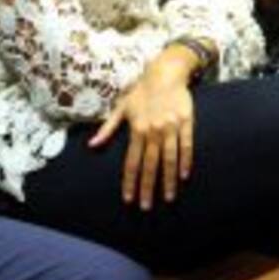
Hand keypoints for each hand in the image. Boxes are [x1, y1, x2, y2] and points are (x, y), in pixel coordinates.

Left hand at [88, 46, 197, 209]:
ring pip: (169, 159)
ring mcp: (171, 128)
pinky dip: (185, 161)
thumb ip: (107, 129)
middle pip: (150, 165)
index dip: (129, 181)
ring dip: (168, 180)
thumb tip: (91, 145)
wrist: (164, 73)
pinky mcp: (187, 123)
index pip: (131, 162)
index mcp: (137, 129)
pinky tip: (184, 176)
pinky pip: (186, 146)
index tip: (128, 198)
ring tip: (168, 198)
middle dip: (147, 187)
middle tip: (145, 206)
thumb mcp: (120, 108)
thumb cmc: (139, 92)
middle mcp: (154, 131)